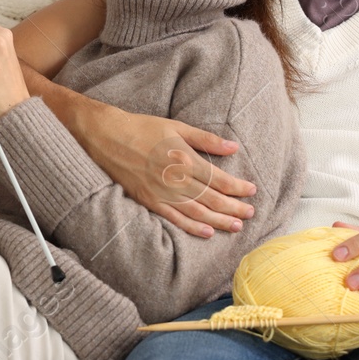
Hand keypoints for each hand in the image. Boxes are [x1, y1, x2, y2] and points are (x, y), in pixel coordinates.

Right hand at [84, 108, 256, 238]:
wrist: (106, 137)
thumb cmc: (142, 128)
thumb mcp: (176, 126)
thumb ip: (205, 140)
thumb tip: (233, 147)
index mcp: (184, 159)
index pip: (219, 179)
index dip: (238, 187)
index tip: (251, 191)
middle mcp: (175, 180)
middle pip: (212, 199)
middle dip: (234, 208)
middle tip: (251, 213)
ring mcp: (161, 193)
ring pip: (197, 212)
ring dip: (220, 220)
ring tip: (237, 226)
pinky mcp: (148, 201)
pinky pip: (174, 218)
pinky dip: (192, 227)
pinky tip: (207, 232)